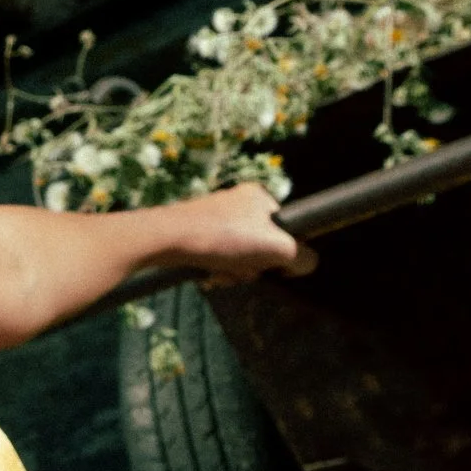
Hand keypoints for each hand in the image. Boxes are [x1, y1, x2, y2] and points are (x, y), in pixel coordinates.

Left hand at [160, 184, 318, 284]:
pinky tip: (207, 272)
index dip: (281, 253)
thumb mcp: (277, 248)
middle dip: (252, 266)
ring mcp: (213, 217)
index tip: (271, 264)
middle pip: (260, 247)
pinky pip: (216, 258)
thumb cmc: (223, 238)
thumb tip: (304, 264)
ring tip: (220, 271)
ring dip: (234, 271)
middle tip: (240, 269)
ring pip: (238, 256)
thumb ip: (302, 257)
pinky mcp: (193, 233)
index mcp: (258, 197)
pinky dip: (215, 269)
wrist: (165, 239)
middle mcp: (236, 203)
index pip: (285, 231)